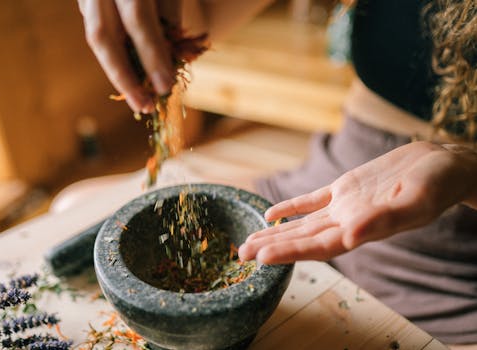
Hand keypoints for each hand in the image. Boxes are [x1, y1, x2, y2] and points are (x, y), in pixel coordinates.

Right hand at [77, 0, 180, 112]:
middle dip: (125, 76)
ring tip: (139, 98)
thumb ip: (169, 12)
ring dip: (117, 72)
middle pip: (103, 36)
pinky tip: (132, 77)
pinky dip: (116, 57)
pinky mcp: (86, 1)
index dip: (152, 55)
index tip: (166, 86)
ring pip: (96, 37)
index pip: (138, 19)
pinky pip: (99, 33)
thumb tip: (168, 57)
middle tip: (145, 106)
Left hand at [239, 141, 476, 263]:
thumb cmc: (438, 183)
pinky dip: (291, 206)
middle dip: (272, 247)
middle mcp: (349, 222)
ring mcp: (345, 205)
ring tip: (247, 242)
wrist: (444, 163)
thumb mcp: (415, 199)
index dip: (289, 253)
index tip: (260, 258)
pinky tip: (271, 213)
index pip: (318, 247)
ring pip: (302, 222)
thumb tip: (351, 234)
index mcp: (364, 229)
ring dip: (275, 232)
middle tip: (239, 256)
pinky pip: (312, 200)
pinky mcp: (346, 187)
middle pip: (303, 239)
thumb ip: (384, 218)